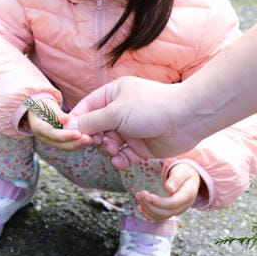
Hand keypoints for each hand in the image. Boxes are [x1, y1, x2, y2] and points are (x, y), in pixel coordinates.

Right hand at [25, 98, 91, 151]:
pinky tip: (89, 139)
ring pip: (65, 147)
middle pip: (60, 144)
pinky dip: (78, 143)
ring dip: (79, 144)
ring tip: (92, 139)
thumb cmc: (43, 105)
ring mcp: (50, 142)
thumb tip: (67, 119)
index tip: (79, 134)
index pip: (53, 135)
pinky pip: (68, 145)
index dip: (66, 136)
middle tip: (89, 139)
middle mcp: (44, 138)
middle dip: (75, 143)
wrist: (38, 110)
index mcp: (39, 128)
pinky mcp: (57, 142)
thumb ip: (58, 114)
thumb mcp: (48, 106)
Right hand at [70, 77, 201, 166]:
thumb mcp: (115, 112)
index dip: (77, 122)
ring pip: (107, 144)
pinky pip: (123, 156)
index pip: (86, 109)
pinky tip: (121, 160)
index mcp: (113, 95)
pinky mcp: (141, 146)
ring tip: (115, 149)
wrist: (186, 120)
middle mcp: (120, 111)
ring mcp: (131, 129)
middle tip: (98, 142)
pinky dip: (119, 160)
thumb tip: (70, 127)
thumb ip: (91, 121)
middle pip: (95, 129)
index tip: (72, 134)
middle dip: (94, 138)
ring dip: (107, 149)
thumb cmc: (151, 108)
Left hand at [135, 163, 201, 221]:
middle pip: (166, 212)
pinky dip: (149, 214)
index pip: (173, 203)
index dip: (158, 202)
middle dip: (150, 205)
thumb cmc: (184, 172)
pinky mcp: (171, 211)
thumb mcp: (181, 171)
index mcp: (188, 195)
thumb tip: (169, 189)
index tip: (146, 196)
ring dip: (147, 208)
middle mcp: (184, 206)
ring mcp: (178, 210)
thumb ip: (176, 179)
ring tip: (138, 196)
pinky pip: (160, 217)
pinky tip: (140, 207)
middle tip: (139, 194)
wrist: (188, 178)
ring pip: (161, 216)